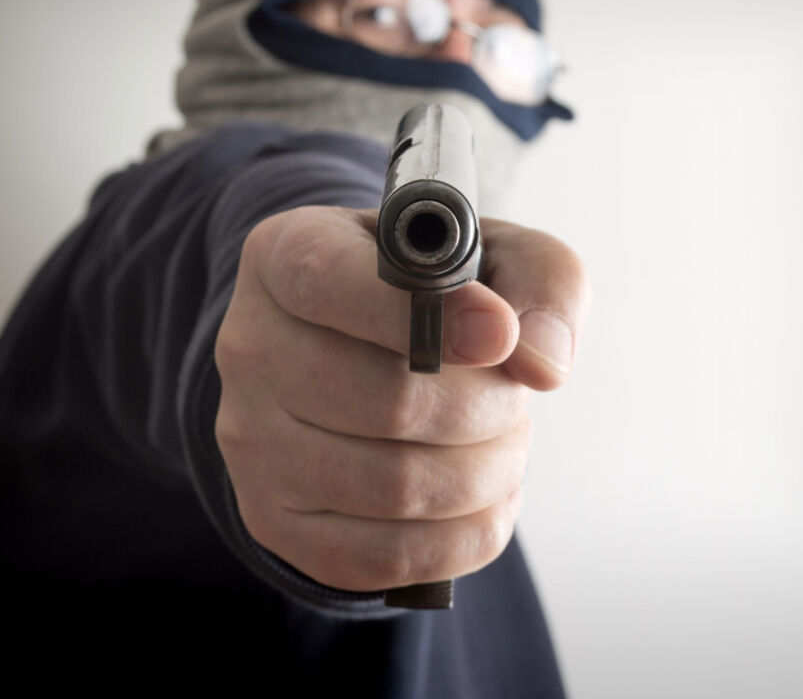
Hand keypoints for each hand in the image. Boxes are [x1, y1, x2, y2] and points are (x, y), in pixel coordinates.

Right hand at [213, 206, 589, 591]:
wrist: (368, 353)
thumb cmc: (439, 295)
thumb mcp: (500, 256)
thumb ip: (542, 283)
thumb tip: (541, 362)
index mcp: (287, 256)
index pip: (333, 283)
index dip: (431, 316)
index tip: (502, 335)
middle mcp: (250, 346)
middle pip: (390, 403)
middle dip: (488, 408)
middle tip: (515, 396)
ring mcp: (251, 441)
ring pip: (396, 488)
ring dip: (486, 473)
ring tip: (504, 441)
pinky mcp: (273, 520)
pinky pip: (386, 557)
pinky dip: (466, 535)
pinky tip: (486, 496)